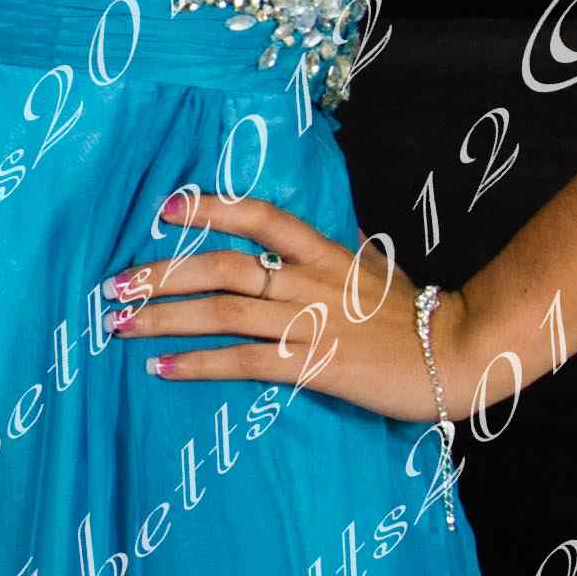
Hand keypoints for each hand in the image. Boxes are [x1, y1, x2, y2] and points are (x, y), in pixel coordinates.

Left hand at [102, 188, 448, 430]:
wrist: (462, 353)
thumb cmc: (420, 315)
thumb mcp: (378, 272)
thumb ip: (343, 256)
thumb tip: (324, 241)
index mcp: (326, 252)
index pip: (261, 216)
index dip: (211, 207)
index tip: (166, 206)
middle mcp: (310, 281)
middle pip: (224, 266)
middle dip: (163, 273)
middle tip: (114, 284)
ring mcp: (311, 322)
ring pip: (224, 312)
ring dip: (165, 319)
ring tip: (120, 325)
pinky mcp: (314, 365)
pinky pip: (244, 361)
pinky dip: (199, 364)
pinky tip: (163, 369)